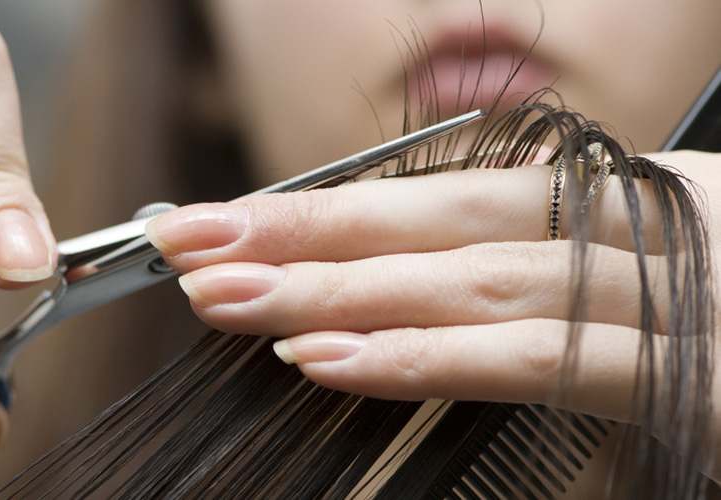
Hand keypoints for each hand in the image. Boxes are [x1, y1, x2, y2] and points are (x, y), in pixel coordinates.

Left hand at [145, 152, 720, 479]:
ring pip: (459, 280)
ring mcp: (656, 289)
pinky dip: (423, 356)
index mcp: (611, 199)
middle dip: (299, 235)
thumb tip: (409, 289)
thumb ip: (527, 279)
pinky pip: (527, 356)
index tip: (228, 225)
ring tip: (226, 300)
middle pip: (428, 219)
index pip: (436, 195)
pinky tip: (331, 357)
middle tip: (189, 244)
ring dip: (334, 291)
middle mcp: (627, 223)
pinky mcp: (681, 371)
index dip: (325, 211)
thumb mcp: (633, 280)